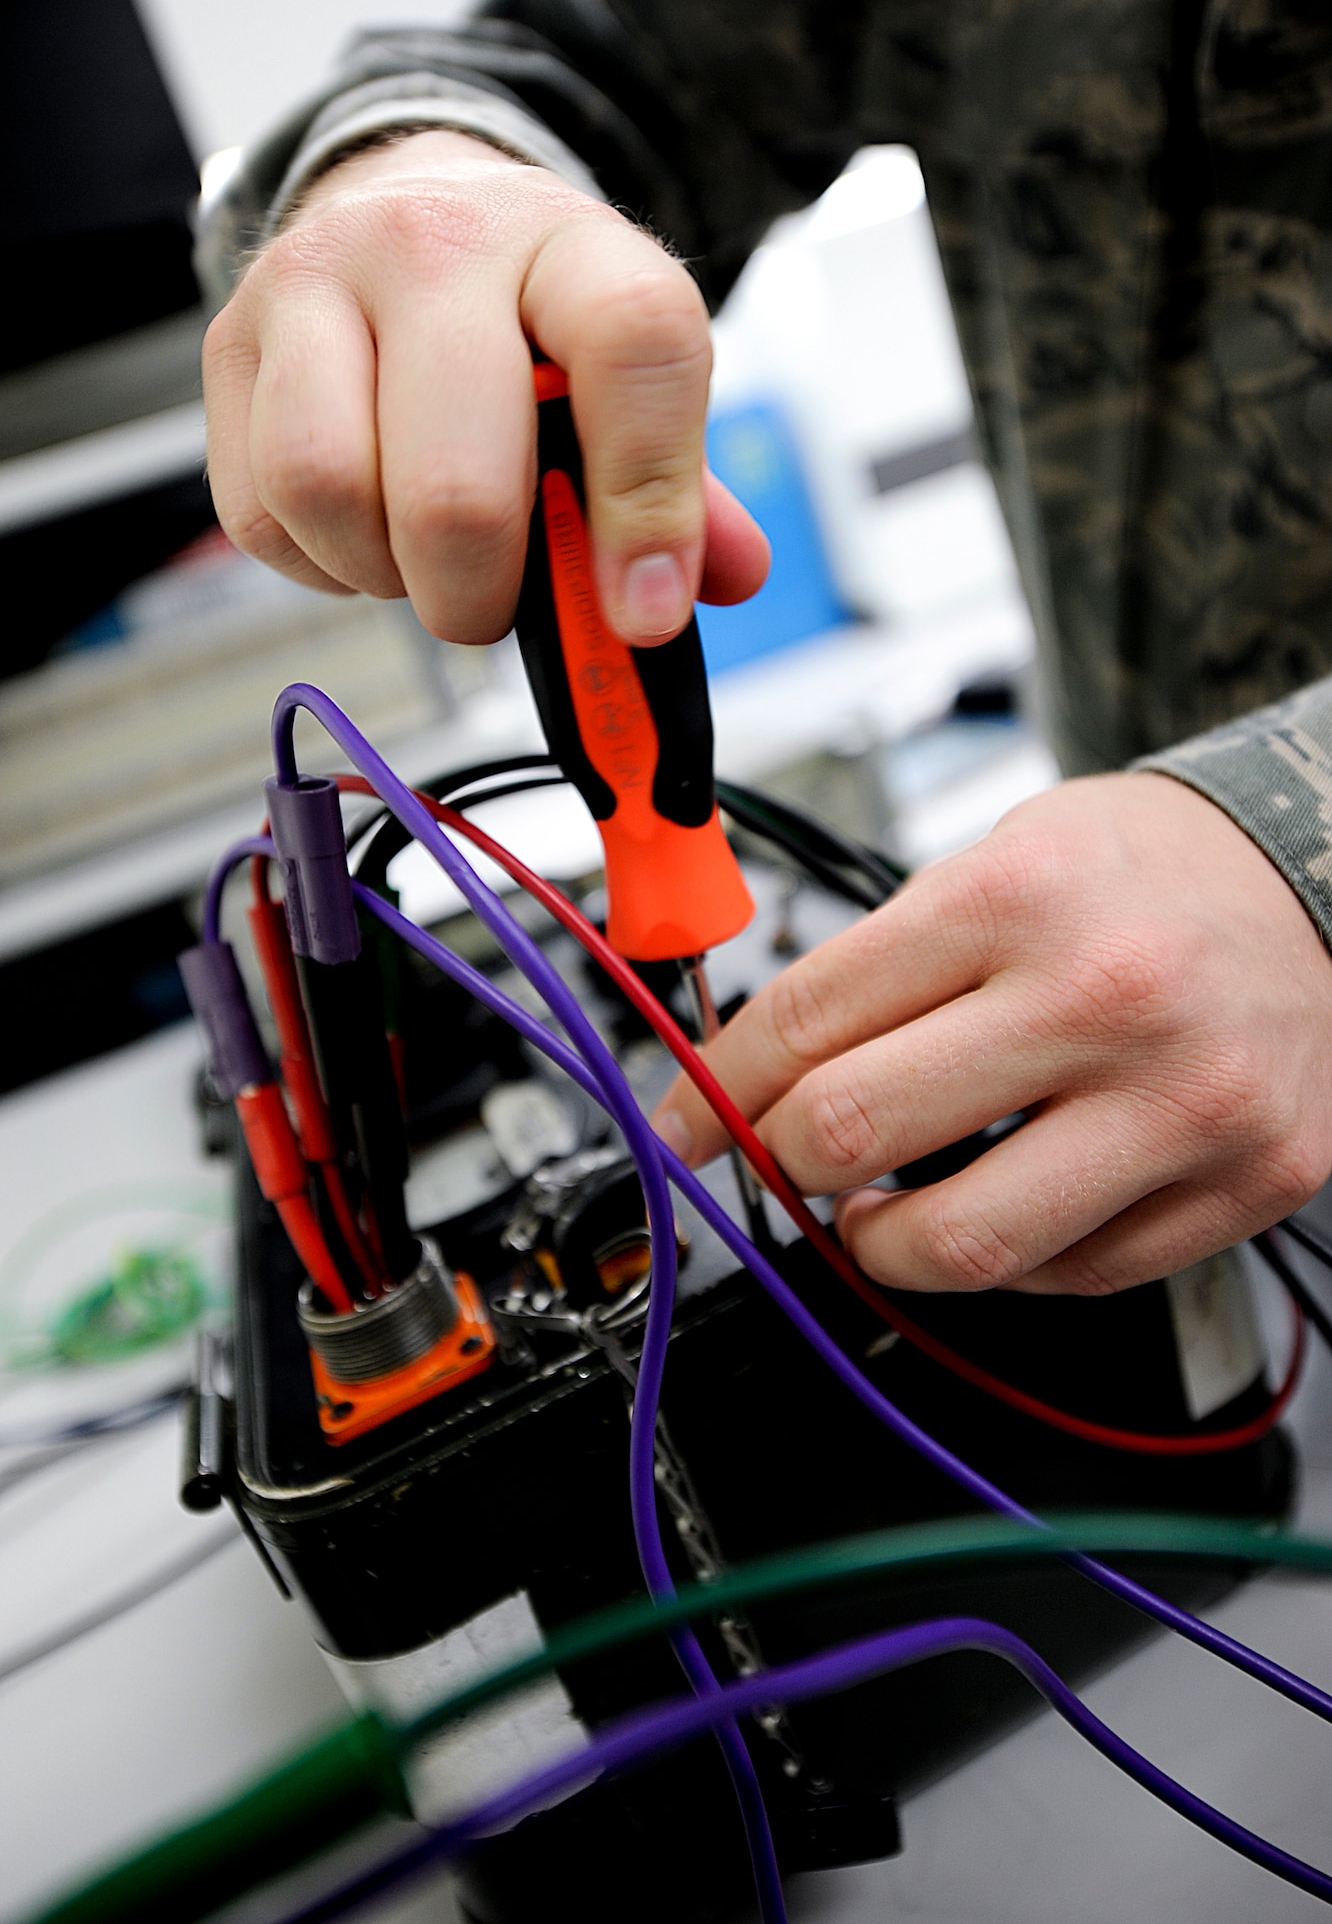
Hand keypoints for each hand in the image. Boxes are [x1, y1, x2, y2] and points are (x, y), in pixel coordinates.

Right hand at [202, 131, 768, 643]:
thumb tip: (725, 578)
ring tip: (425, 557)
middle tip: (502, 603)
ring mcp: (312, 284)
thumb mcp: (625, 375)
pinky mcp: (229, 343)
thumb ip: (684, 485)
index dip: (648, 501)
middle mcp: (432, 244)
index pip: (631, 346)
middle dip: (484, 595)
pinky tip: (366, 529)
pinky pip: (262, 515)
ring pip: (329, 493)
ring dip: (388, 575)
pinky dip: (322, 563)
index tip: (644, 606)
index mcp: (568, 243)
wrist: (410, 206)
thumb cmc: (530, 321)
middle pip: (454, 485)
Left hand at [654, 773, 1331, 1293]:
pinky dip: (1003, 1262)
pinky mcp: (1247, 1181)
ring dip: (876, 1246)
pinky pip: (1072, 1275)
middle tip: (781, 1161)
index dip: (712, 1091)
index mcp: (1016, 896)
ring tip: (871, 1215)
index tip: (681, 1130)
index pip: (805, 1019)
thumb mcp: (992, 860)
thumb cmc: (1133, 873)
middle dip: (781, 1164)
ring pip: (960, 1243)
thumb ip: (873, 970)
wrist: (1314, 881)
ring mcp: (1183, 1102)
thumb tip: (747, 1080)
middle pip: (854, 1134)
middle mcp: (1103, 998)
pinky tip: (994, 1206)